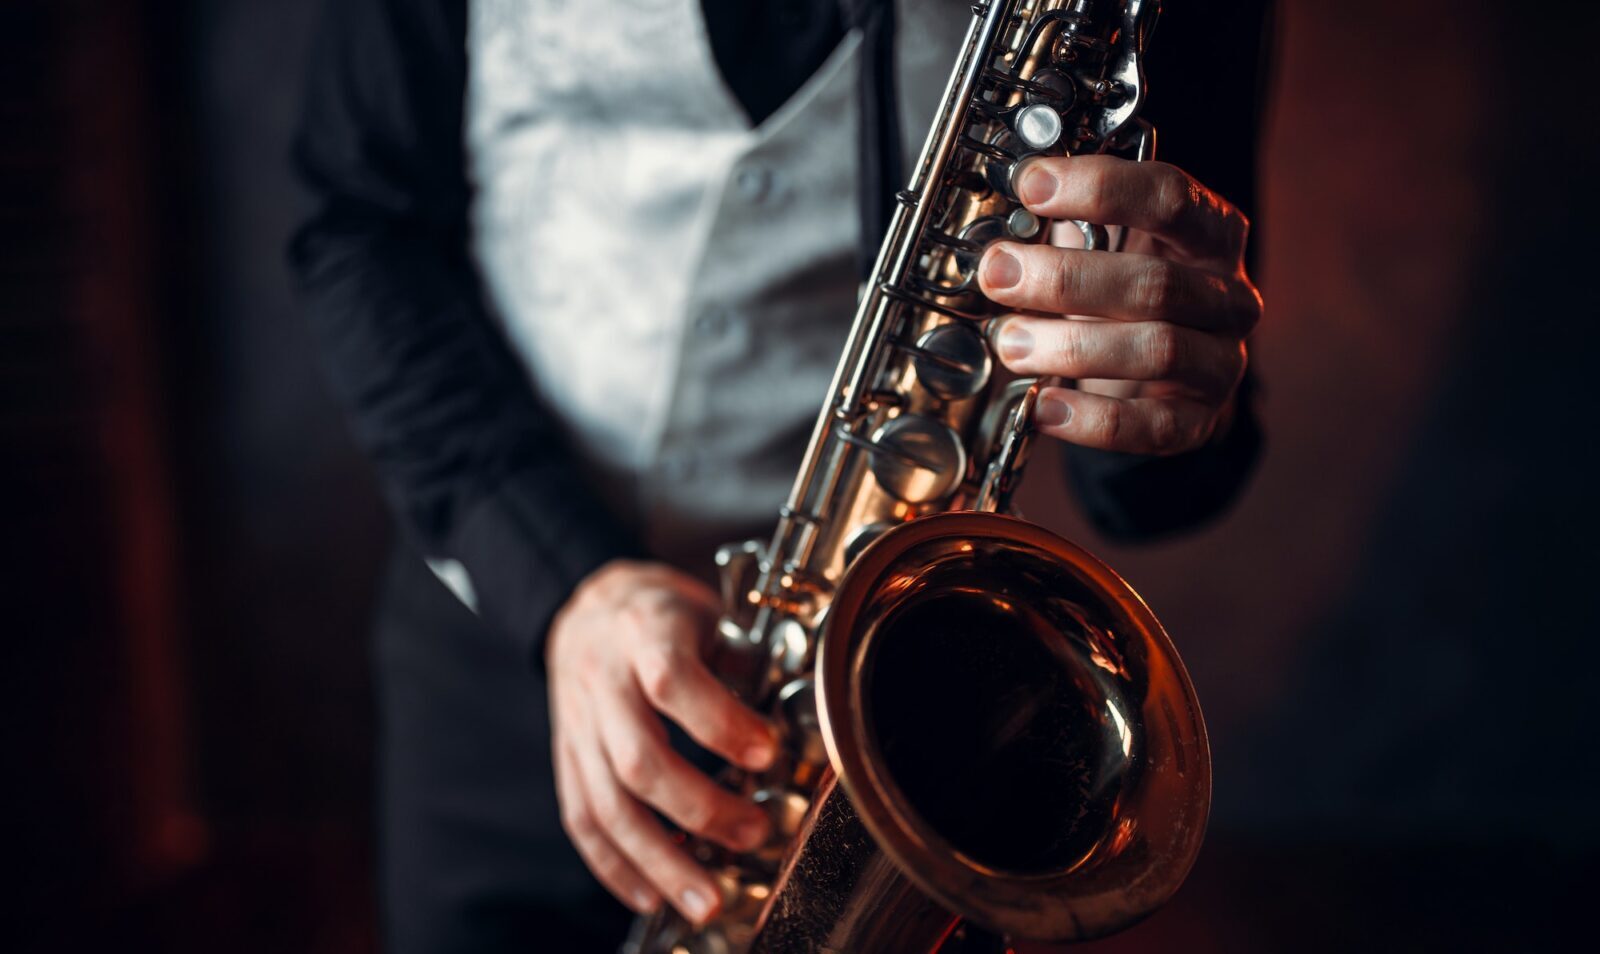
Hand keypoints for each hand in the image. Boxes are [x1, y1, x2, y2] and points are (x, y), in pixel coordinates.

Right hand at [546, 560, 775, 924]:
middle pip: (638, 759)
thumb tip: (787, 730)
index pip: (671, 681)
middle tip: (753, 833)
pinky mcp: (565, 757)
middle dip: (699, 809)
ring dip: (659, 860)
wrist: (586, 604)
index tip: (766, 755)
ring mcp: (577, 724)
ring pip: (606, 804)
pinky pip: (581, 818)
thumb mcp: (707, 613)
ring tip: (706, 898)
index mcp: (643, 631)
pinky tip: (651, 894)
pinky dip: (615, 865)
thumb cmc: (662, 613)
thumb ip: (741, 663)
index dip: (719, 723)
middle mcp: (601, 680)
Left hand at [978, 155, 1261, 454]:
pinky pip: (1152, 426)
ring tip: (1011, 342)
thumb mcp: (1110, 247)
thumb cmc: (1127, 296)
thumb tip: (1003, 228)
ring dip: (1071, 347)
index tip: (1032, 186)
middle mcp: (1228, 296)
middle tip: (999, 274)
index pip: (1170, 197)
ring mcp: (1221, 361)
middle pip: (1156, 282)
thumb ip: (1070, 228)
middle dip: (1065, 279)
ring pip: (1157, 351)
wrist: (1167, 376)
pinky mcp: (1200, 420)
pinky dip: (1091, 419)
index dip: (1100, 187)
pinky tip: (1042, 406)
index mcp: (1212, 234)